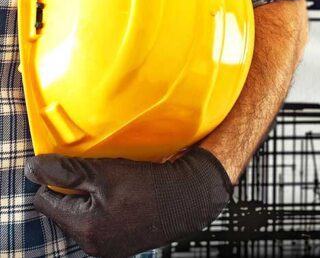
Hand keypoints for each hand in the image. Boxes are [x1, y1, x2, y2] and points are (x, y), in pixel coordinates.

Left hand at [25, 147, 231, 257]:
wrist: (190, 196)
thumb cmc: (152, 185)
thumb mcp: (105, 173)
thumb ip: (66, 172)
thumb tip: (33, 169)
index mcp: (85, 229)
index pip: (46, 201)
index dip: (56, 180)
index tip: (75, 168)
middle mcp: (94, 244)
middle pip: (63, 211)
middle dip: (74, 191)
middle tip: (97, 174)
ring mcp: (109, 246)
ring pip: (83, 217)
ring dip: (91, 199)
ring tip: (113, 184)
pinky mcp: (123, 243)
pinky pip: (102, 223)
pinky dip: (107, 207)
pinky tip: (124, 196)